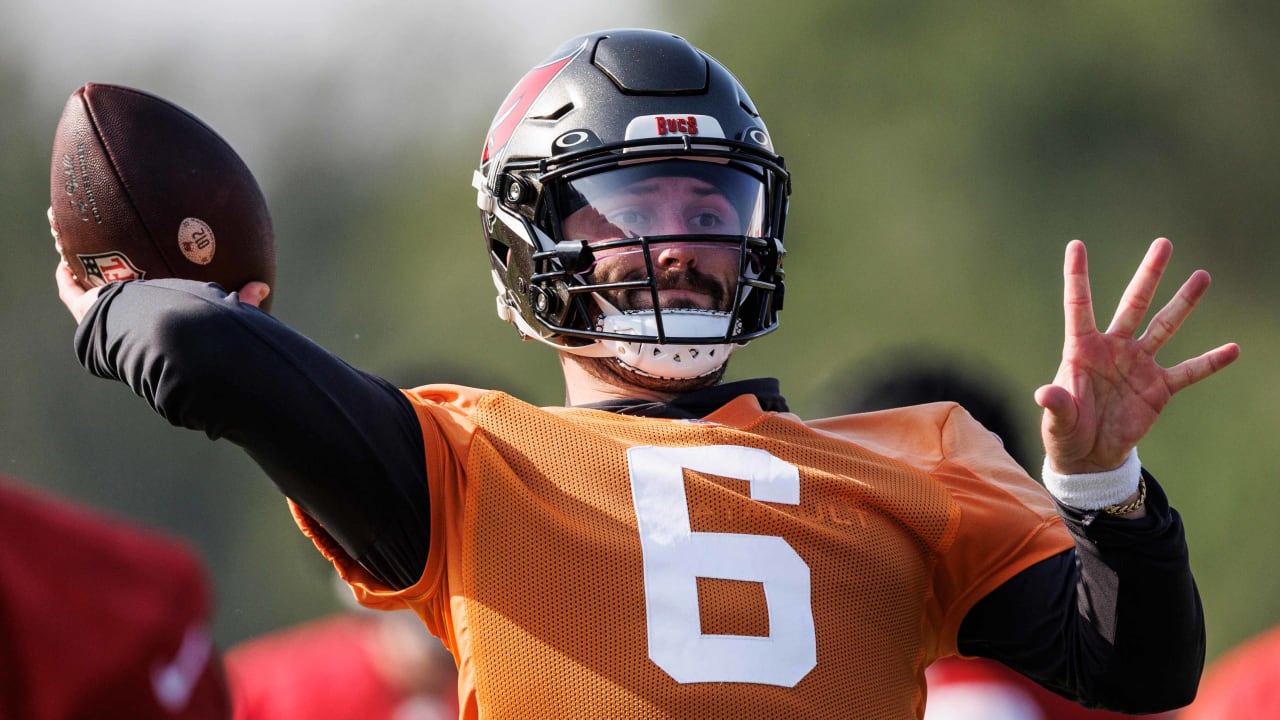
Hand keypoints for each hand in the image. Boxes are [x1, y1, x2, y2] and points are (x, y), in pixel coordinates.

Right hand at [55, 262, 270, 322]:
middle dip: (113, 281)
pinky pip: (69, 286)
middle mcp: (131, 324)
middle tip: (110, 260)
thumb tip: (264, 288)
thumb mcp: (219, 308)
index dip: (149, 294)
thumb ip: (240, 300)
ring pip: (89, 289)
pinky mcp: (84, 310)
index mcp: (161, 322)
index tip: (147, 279)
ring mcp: (104, 317)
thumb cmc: (195, 327)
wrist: (160, 337)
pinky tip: (60, 236)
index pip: (155, 306)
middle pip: (119, 300)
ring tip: (78, 243)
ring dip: (84, 266)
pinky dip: (65, 264)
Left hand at [1035, 238, 1239, 473]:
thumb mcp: (1057, 421)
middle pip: (1133, 304)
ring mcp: (1139, 366)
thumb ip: (1057, 405)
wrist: (1089, 456)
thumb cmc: (1066, 432)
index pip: (1079, 306)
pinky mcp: (1159, 388)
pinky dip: (1210, 362)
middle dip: (1148, 275)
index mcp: (1083, 349)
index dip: (1077, 277)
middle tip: (1163, 243)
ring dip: (1183, 302)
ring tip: (1202, 276)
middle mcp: (1113, 349)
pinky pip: (1189, 371)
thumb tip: (1045, 393)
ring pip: (1165, 327)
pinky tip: (1233, 349)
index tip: (1076, 245)